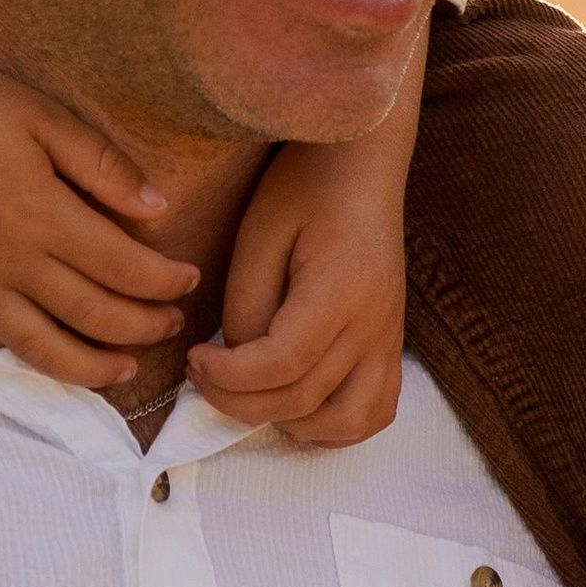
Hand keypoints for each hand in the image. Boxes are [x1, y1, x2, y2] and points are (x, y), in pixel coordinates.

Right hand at [0, 24, 197, 382]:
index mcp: (41, 215)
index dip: (164, 280)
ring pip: (40, 347)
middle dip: (142, 327)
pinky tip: (43, 348)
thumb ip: (101, 165)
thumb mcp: (42, 115)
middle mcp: (9, 261)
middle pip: (91, 315)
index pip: (122, 267)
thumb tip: (158, 209)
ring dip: (89, 367)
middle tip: (171, 324)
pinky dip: (19, 353)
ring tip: (123, 369)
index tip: (190, 279)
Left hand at [188, 119, 411, 448]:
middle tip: (200, 375)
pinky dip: (337, 426)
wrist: (363, 160)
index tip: (193, 360)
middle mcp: (375, 324)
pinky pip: (376, 409)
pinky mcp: (392, 342)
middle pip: (306, 398)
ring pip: (348, 420)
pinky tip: (297, 409)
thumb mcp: (260, 232)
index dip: (230, 377)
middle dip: (240, 401)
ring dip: (291, 424)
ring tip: (248, 397)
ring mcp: (390, 338)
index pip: (284, 363)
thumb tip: (239, 360)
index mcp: (341, 290)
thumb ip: (247, 302)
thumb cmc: (306, 184)